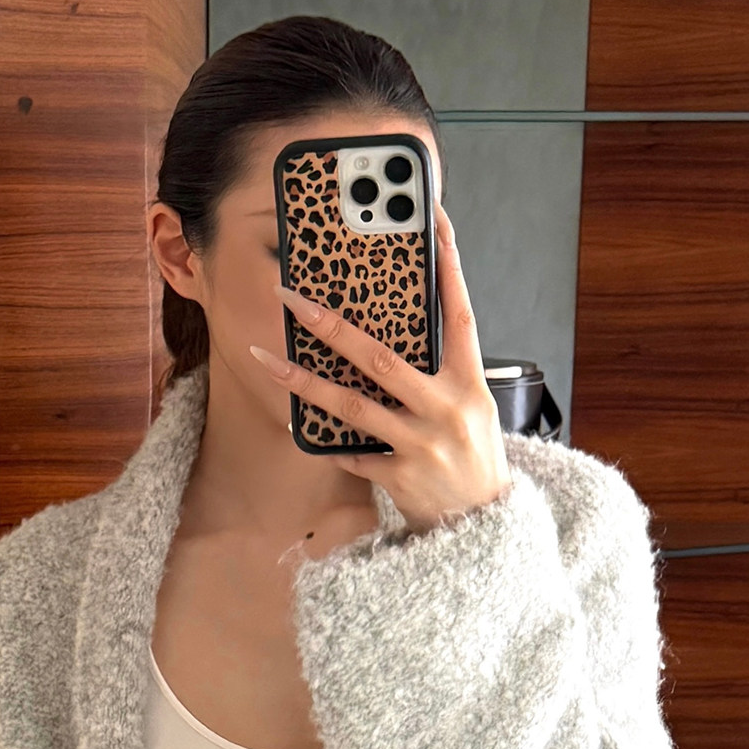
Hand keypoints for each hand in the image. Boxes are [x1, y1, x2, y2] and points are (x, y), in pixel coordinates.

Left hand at [250, 204, 513, 536]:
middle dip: (331, 326)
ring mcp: (423, 444)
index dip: (449, 267)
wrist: (483, 527)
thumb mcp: (471, 408)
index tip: (432, 222)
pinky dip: (327, 443)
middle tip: (292, 298)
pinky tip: (301, 427)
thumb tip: (392, 333)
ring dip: (302, 381)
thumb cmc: (472, 457)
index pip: (459, 313)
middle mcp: (448, 408)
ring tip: (265, 358)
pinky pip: (352, 453)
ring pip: (352, 404)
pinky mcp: (401, 476)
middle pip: (381, 358)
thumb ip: (440, 373)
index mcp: (471, 382)